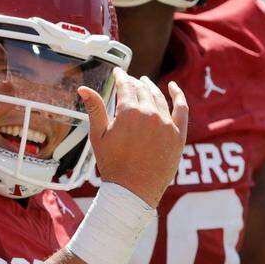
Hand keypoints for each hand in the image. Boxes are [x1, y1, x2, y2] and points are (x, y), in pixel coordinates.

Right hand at [79, 68, 187, 207]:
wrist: (134, 191)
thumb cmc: (112, 165)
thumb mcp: (98, 136)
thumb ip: (95, 109)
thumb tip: (83, 88)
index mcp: (128, 112)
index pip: (125, 86)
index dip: (121, 77)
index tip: (118, 72)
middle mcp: (150, 114)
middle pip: (142, 90)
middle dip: (134, 83)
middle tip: (129, 81)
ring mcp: (166, 124)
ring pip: (159, 97)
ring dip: (151, 87)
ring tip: (146, 82)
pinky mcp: (178, 134)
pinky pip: (181, 109)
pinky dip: (178, 95)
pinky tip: (174, 87)